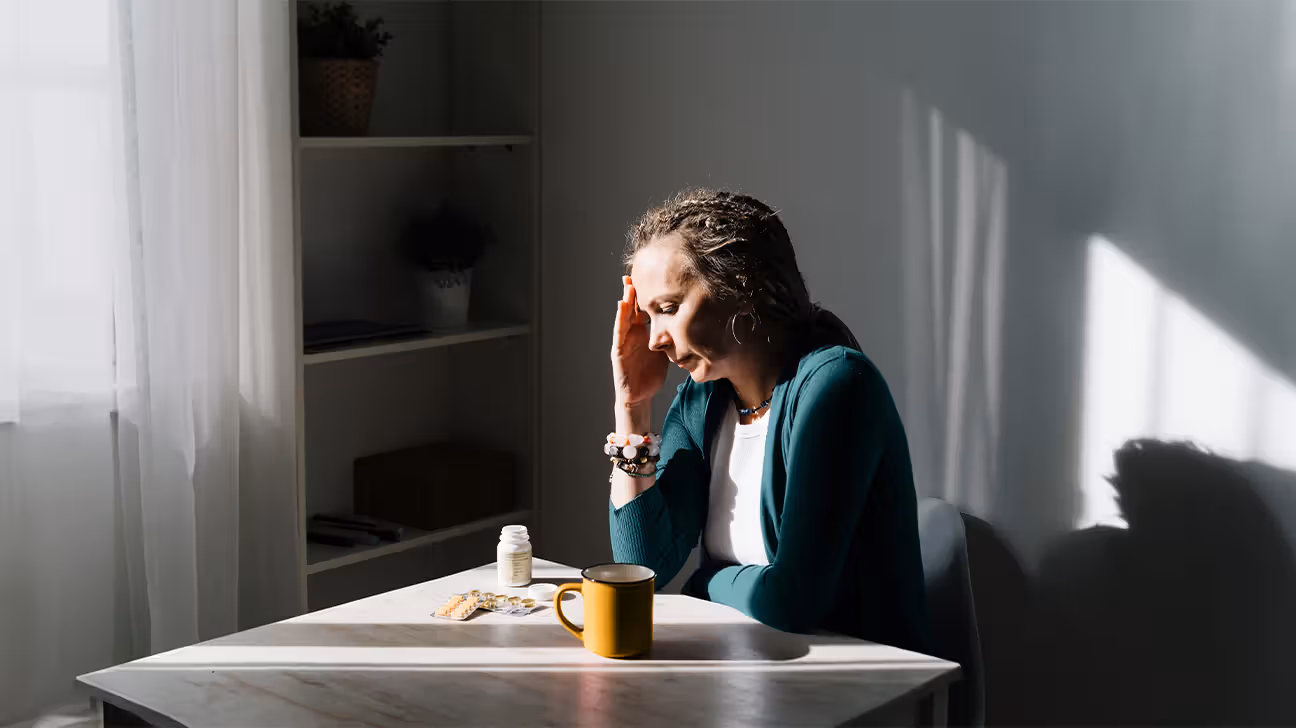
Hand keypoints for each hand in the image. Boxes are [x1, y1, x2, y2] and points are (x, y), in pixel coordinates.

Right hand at [611, 276, 667, 411]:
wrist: (639, 396)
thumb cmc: (651, 374)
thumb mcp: (665, 351)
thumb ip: (672, 337)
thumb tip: (693, 326)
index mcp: (643, 332)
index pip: (644, 309)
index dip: (646, 294)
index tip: (651, 277)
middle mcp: (632, 334)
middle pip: (632, 308)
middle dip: (633, 291)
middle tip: (635, 273)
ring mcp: (623, 341)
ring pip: (624, 317)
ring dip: (625, 300)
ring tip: (628, 285)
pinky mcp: (618, 351)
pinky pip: (618, 333)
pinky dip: (619, 319)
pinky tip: (621, 307)